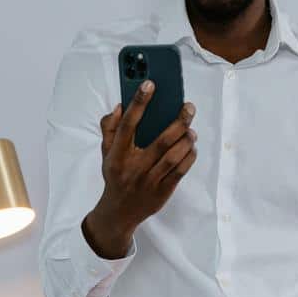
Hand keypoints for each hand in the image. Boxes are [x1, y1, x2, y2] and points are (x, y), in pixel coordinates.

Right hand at [81, 80, 196, 258]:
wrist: (119, 212)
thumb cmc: (115, 176)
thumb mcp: (106, 153)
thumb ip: (110, 128)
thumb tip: (120, 106)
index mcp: (117, 155)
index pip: (128, 124)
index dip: (138, 102)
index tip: (150, 84)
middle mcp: (134, 167)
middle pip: (160, 141)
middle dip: (178, 121)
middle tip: (188, 107)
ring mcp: (149, 181)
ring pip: (173, 157)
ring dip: (186, 140)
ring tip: (191, 128)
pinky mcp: (162, 191)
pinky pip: (180, 172)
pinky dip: (189, 157)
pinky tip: (191, 146)